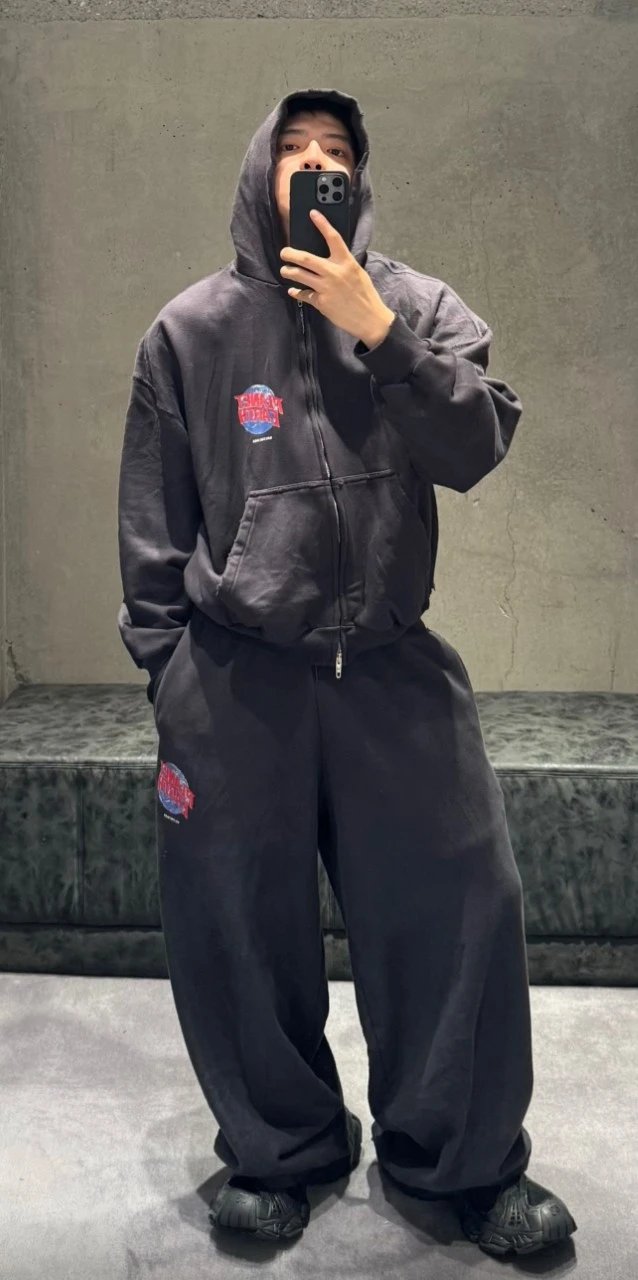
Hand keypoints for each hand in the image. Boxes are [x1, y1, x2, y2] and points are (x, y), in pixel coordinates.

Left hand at [280, 209, 394, 345]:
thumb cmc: (365, 295)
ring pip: (300, 276)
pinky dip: (297, 292)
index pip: (333, 238)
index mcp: (346, 262)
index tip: (312, 213)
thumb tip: (330, 257)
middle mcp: (334, 273)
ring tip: (285, 270)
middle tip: (284, 252)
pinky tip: (293, 291)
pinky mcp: (321, 303)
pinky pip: (304, 295)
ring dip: (289, 272)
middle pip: (306, 258)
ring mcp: (326, 288)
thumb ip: (343, 264)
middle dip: (291, 254)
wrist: (370, 318)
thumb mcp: (357, 273)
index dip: (322, 224)